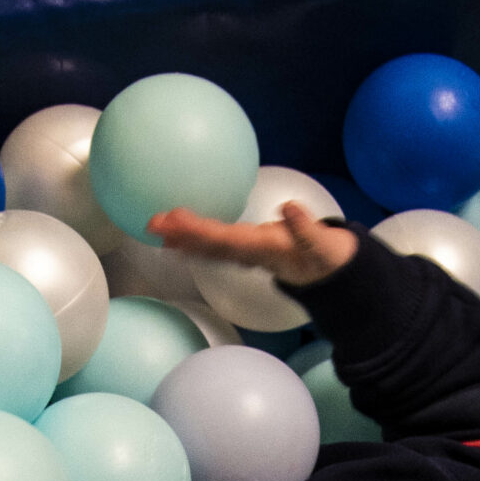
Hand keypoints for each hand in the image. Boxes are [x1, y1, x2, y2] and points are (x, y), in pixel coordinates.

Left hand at [144, 201, 358, 286]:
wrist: (325, 273)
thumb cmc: (324, 257)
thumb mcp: (323, 246)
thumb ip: (307, 229)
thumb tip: (289, 207)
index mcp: (263, 249)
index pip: (227, 240)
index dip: (201, 232)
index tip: (179, 221)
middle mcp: (247, 253)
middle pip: (210, 246)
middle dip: (182, 236)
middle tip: (154, 223)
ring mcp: (244, 253)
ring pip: (208, 247)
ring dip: (182, 239)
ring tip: (155, 227)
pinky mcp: (243, 248)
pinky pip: (214, 244)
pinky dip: (193, 239)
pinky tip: (174, 234)